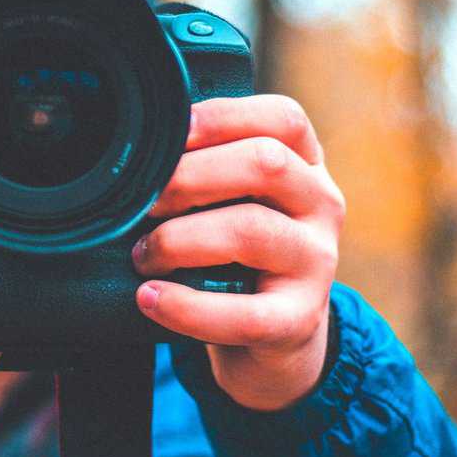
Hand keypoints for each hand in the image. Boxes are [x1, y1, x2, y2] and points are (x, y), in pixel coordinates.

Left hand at [133, 95, 344, 410]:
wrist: (270, 338)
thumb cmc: (235, 253)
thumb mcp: (230, 200)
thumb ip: (204, 168)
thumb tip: (136, 155)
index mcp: (305, 163)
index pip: (281, 119)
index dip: (221, 118)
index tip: (168, 135)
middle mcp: (320, 204)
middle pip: (265, 163)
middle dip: (188, 178)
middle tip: (142, 204)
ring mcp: (317, 262)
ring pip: (250, 231)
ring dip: (178, 240)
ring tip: (143, 256)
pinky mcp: (300, 320)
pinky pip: (245, 314)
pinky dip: (187, 307)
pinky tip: (150, 298)